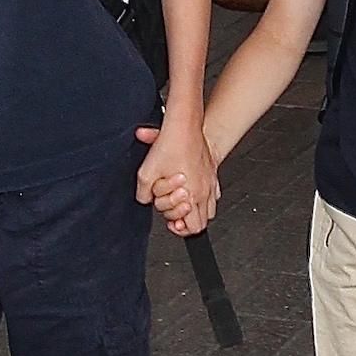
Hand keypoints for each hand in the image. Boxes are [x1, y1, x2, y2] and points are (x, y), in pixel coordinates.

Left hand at [134, 120, 219, 236]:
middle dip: (186, 220)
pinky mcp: (212, 173)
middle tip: (173, 212)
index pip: (194, 227)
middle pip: (203, 221)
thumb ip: (143, 194)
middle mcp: (205, 190)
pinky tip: (191, 189)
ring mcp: (211, 182)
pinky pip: (213, 194)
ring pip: (210, 209)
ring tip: (181, 203)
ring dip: (196, 210)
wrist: (185, 125)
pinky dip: (202, 197)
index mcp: (192, 194)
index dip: (180, 230)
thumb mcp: (146, 173)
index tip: (171, 223)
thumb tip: (145, 199)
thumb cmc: (170, 145)